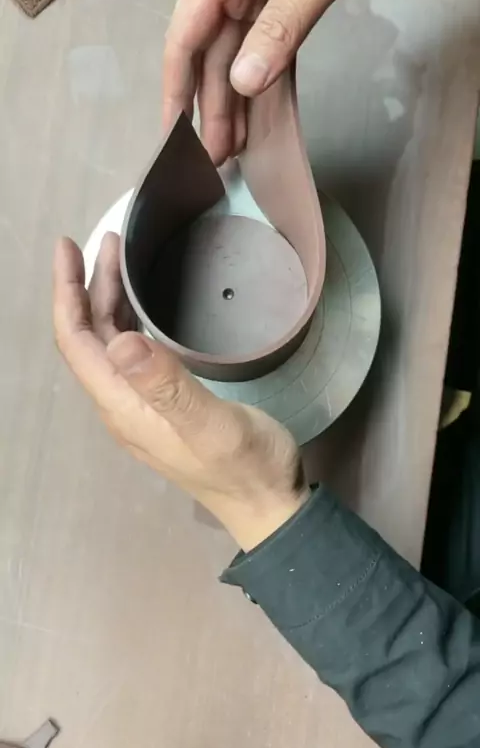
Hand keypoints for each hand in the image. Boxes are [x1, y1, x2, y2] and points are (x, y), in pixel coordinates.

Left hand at [53, 233, 308, 549]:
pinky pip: (131, 357)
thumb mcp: (211, 425)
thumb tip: (121, 340)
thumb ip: (167, 385)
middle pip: (90, 340)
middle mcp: (123, 406)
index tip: (67, 248)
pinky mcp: (162, 409)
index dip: (66, 294)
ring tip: (118, 261)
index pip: (77, 343)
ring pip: (110, 348)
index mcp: (124, 406)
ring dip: (107, 303)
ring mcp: (142, 409)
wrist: (268, 506)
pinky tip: (142, 309)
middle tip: (106, 240)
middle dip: (88, 288)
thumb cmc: (246, 466)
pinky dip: (128, 322)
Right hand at [163, 0, 385, 163]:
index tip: (174, 132)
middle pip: (210, 52)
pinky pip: (262, 46)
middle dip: (211, 105)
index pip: (186, 33)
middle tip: (215, 156)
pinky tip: (256, 112)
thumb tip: (244, 81)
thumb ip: (281, 25)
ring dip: (234, 100)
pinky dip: (260, 79)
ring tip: (234, 147)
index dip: (176, 86)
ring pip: (235, 54)